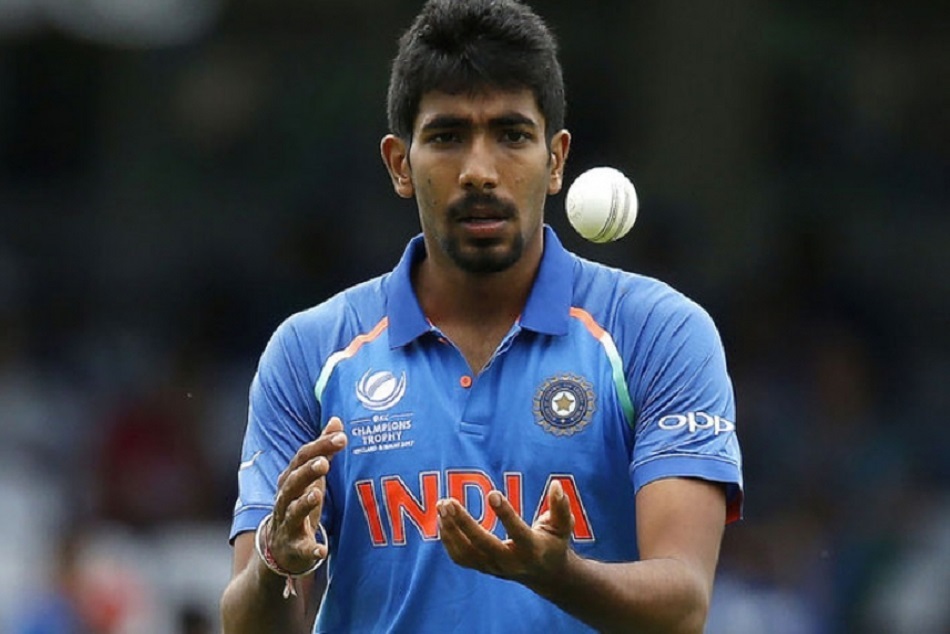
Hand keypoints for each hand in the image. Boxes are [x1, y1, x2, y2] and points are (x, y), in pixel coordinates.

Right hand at [267, 417, 346, 572]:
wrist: (279, 547)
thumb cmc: (299, 503)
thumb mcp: (311, 476)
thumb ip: (322, 449)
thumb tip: (336, 421)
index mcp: (291, 479)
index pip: (302, 458)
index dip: (320, 446)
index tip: (341, 437)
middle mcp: (285, 499)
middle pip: (293, 482)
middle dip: (307, 472)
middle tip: (323, 463)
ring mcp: (287, 524)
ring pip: (292, 512)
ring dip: (304, 503)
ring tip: (316, 495)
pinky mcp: (294, 548)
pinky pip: (302, 549)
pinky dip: (311, 549)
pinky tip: (322, 550)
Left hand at [437, 480, 574, 585]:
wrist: (546, 576)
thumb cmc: (554, 543)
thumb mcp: (563, 526)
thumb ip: (561, 506)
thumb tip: (555, 485)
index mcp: (532, 550)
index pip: (517, 531)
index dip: (505, 513)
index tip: (492, 493)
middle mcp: (510, 562)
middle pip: (484, 545)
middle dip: (464, 523)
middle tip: (449, 502)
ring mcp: (494, 568)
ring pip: (467, 553)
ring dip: (451, 529)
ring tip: (442, 505)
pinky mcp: (483, 569)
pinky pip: (460, 558)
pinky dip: (448, 540)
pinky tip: (443, 519)